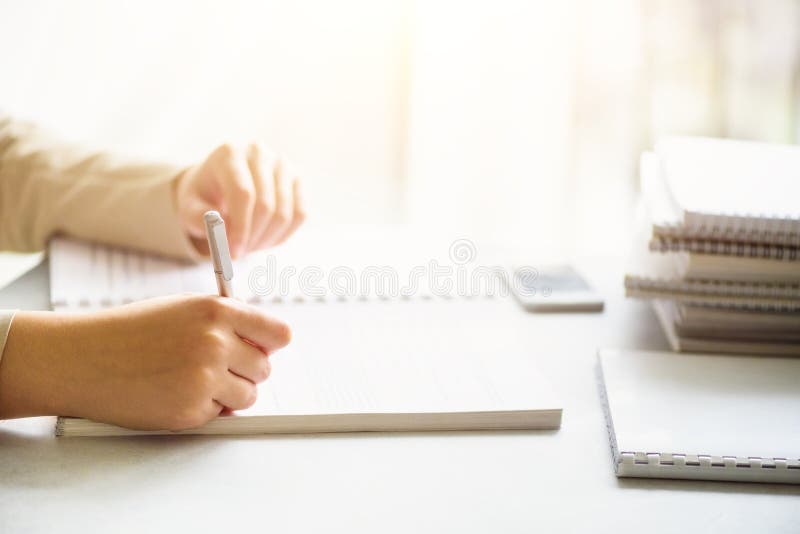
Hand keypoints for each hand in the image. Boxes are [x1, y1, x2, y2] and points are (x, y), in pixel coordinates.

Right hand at [0, 295, 290, 429]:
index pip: (278, 333)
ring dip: (229, 393)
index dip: (271, 343)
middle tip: (214, 366)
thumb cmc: (129, 331)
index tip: (265, 348)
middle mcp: (216, 343)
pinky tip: (173, 392)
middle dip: (244, 370)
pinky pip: (220, 414)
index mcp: (217, 310)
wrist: (82, 358)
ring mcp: (205, 379)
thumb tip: (263, 342)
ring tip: (192, 379)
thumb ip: (225, 322)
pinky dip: (204, 409)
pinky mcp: (191, 411)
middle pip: (265, 368)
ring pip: (249, 395)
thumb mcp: (183, 309)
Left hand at [174, 143, 305, 257]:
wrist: (220, 182)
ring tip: (249, 245)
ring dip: (267, 239)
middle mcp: (259, 153)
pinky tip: (265, 237)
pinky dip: (283, 234)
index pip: (243, 194)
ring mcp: (282, 164)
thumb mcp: (189, 208)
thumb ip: (200, 219)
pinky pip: (300, 214)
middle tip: (239, 254)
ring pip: (285, 214)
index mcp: (229, 154)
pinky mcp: (297, 178)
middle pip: (266, 206)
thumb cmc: (204, 196)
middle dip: (253, 238)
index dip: (241, 228)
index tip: (233, 253)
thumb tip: (222, 230)